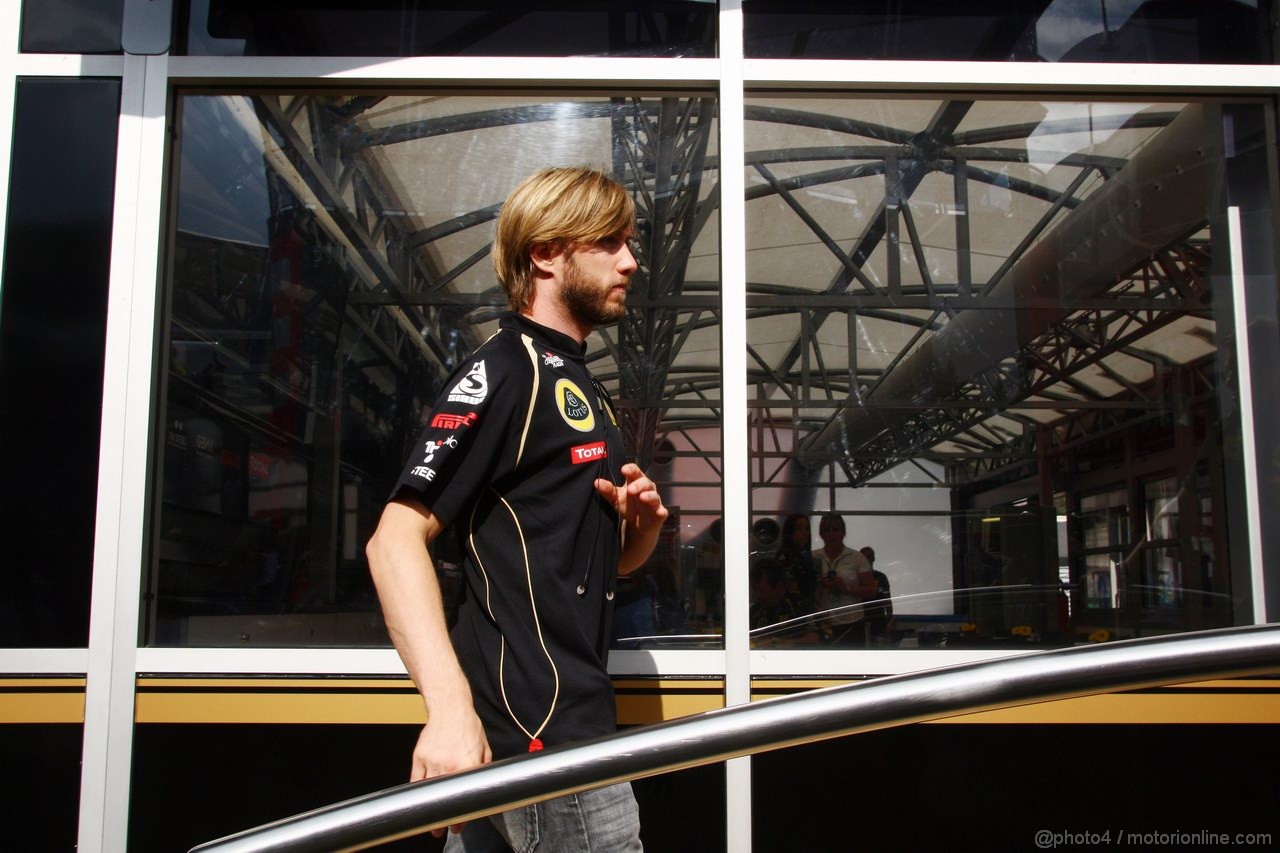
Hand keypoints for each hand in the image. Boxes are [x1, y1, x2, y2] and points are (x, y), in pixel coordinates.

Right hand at [411, 707, 491, 835]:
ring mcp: (432, 760)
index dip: (461, 816)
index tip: (459, 825)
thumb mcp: (484, 748)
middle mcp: (449, 764)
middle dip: (445, 819)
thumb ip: (483, 769)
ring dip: (430, 809)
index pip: (464, 797)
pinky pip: (416, 780)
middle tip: (444, 828)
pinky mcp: (419, 756)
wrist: (450, 708)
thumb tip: (483, 787)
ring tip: (432, 822)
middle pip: (444, 799)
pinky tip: (421, 800)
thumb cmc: (468, 727)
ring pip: (429, 792)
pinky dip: (419, 791)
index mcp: (468, 764)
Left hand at [595, 463, 667, 532]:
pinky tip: (660, 512)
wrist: (638, 524)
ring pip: (654, 495)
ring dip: (649, 496)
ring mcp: (654, 501)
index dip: (631, 469)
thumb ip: (608, 490)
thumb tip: (596, 482)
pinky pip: (662, 511)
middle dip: (638, 485)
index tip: (623, 470)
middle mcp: (647, 489)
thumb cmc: (627, 506)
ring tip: (642, 497)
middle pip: (645, 482)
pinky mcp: (660, 513)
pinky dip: (661, 511)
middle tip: (630, 489)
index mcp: (636, 481)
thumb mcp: (615, 499)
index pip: (635, 471)